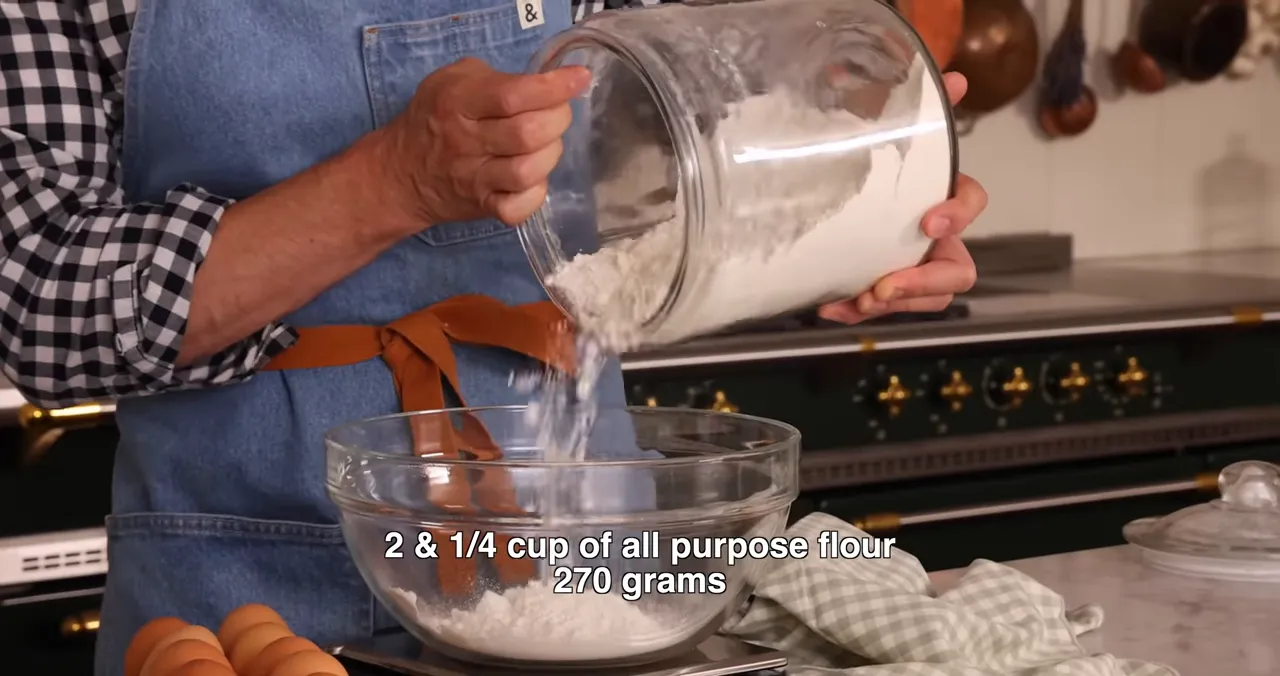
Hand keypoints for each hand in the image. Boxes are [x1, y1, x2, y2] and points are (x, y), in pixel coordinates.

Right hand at [378, 58, 590, 226]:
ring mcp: (475, 179)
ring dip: (550, 154)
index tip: (578, 78)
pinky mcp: (483, 207)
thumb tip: (546, 83)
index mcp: (458, 101)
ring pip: (528, 171)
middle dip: (558, 118)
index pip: (511, 95)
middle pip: (527, 133)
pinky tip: (534, 178)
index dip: (553, 87)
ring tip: (547, 144)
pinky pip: (518, 209)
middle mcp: (466, 141)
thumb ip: (497, 78)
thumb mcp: (453, 80)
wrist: (401, 172)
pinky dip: (536, 194)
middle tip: (558, 113)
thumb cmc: (435, 117)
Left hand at [818, 72, 986, 323]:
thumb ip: (919, 105)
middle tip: (885, 285)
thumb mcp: (893, 125)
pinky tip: (828, 307)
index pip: (973, 203)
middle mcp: (938, 237)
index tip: (929, 223)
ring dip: (891, 305)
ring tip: (857, 301)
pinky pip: (881, 308)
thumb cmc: (878, 154)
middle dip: (922, 282)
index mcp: (946, 195)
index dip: (958, 215)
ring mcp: (913, 265)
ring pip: (923, 299)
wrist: (840, 177)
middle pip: (956, 272)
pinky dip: (855, 311)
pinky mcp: (883, 285)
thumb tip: (951, 78)